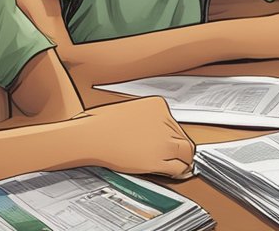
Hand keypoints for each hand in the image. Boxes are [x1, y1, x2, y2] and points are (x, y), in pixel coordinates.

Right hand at [79, 97, 194, 177]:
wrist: (91, 136)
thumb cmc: (102, 124)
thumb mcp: (133, 111)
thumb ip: (149, 120)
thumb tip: (155, 133)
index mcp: (159, 106)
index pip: (176, 124)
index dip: (175, 137)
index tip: (174, 143)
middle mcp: (165, 121)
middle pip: (184, 138)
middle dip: (182, 149)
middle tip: (181, 156)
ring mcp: (163, 140)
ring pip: (186, 152)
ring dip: (184, 160)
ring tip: (182, 165)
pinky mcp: (158, 159)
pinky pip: (178, 167)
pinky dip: (181, 171)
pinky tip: (179, 173)